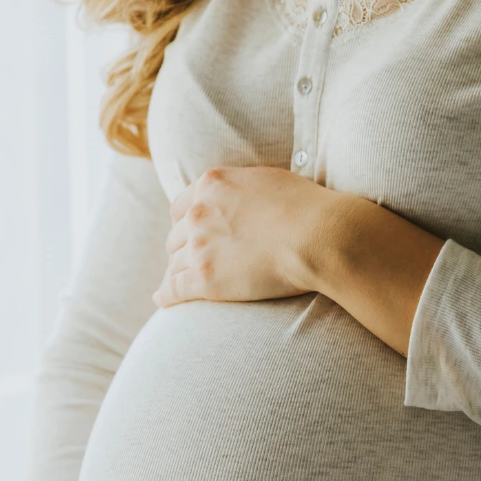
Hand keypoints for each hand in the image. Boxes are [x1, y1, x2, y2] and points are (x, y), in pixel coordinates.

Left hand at [152, 166, 340, 307]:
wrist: (319, 236)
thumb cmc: (306, 207)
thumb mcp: (267, 180)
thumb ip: (242, 188)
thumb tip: (242, 196)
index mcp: (211, 185)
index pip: (181, 206)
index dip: (185, 222)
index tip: (191, 234)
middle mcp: (198, 214)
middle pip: (176, 236)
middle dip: (182, 248)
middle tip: (192, 261)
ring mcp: (200, 247)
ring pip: (174, 264)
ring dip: (177, 272)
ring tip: (179, 283)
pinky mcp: (206, 280)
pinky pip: (174, 290)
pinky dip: (166, 296)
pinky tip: (162, 300)